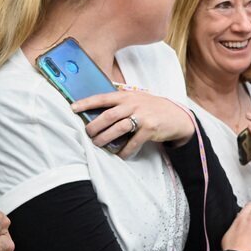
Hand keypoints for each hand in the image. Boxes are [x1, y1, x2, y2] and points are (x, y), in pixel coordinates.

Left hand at [71, 91, 193, 157]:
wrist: (177, 116)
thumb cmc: (153, 109)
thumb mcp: (138, 99)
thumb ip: (121, 102)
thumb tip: (98, 111)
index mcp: (127, 96)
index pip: (103, 98)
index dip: (87, 102)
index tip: (72, 108)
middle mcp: (134, 104)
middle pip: (108, 115)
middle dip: (94, 126)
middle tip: (88, 134)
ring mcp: (142, 116)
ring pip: (118, 128)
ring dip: (105, 138)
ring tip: (97, 144)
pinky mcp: (150, 128)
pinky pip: (133, 142)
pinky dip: (124, 151)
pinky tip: (119, 155)